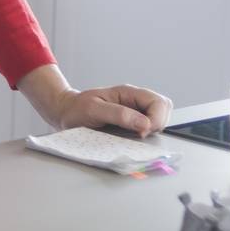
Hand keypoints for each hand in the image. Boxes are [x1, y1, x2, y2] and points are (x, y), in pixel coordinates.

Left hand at [52, 84, 172, 136]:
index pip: (159, 102)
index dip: (157, 119)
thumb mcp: (93, 109)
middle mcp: (135, 101)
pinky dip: (146, 134)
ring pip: (159, 118)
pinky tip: (133, 137)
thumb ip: (118, 114)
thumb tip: (144, 123)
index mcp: (128, 93)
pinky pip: (149, 126)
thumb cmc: (76, 109)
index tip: (142, 132)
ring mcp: (135, 111)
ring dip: (153, 129)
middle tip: (140, 135)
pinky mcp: (132, 122)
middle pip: (164, 109)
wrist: (65, 112)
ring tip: (135, 135)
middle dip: (158, 124)